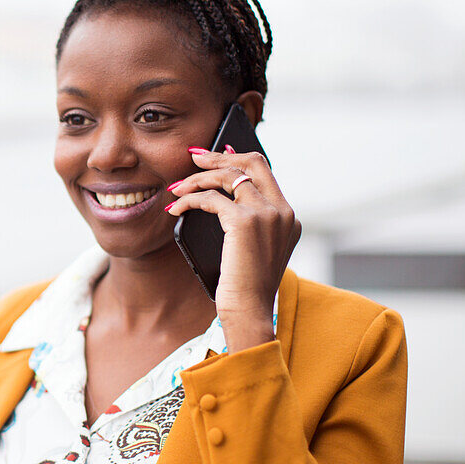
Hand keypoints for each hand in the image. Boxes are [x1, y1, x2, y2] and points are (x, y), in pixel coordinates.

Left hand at [165, 146, 301, 351]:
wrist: (250, 311)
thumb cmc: (246, 286)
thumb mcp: (254, 250)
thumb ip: (249, 223)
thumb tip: (220, 198)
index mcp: (289, 216)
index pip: (265, 173)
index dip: (239, 159)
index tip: (219, 152)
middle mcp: (283, 211)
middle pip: (252, 163)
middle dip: (219, 156)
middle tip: (194, 156)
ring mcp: (267, 214)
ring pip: (228, 176)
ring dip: (197, 179)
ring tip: (177, 187)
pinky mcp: (245, 222)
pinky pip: (211, 199)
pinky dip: (189, 200)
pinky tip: (175, 208)